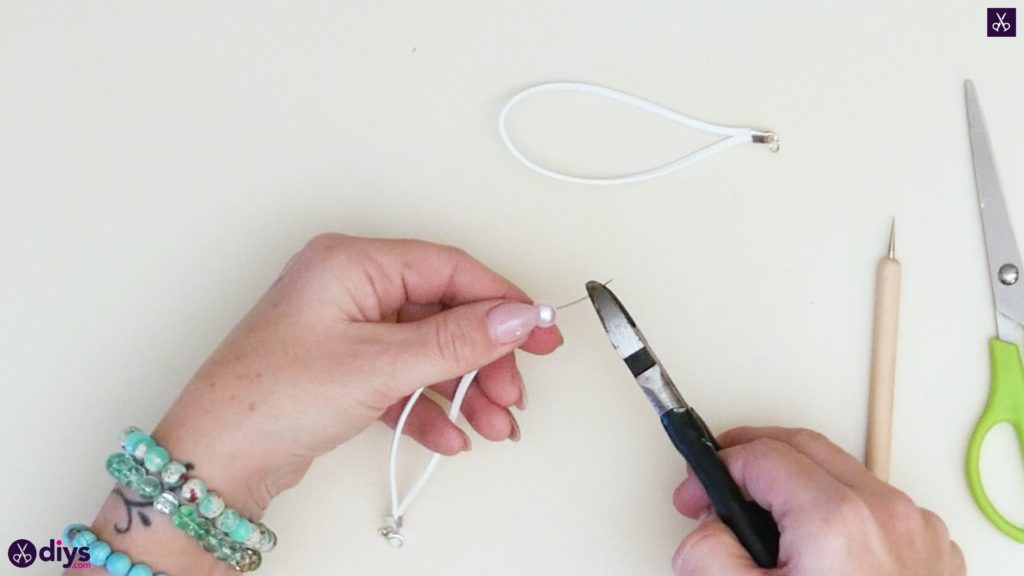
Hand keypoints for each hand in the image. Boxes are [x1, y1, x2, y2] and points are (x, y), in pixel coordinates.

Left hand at [153, 234, 562, 517]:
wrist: (215, 462)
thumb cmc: (268, 399)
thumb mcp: (377, 365)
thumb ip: (455, 340)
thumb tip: (514, 317)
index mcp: (351, 263)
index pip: (448, 268)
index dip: (500, 300)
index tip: (537, 330)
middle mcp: (349, 288)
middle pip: (443, 312)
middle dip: (484, 357)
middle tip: (515, 389)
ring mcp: (346, 329)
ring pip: (427, 350)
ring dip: (464, 389)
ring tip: (493, 422)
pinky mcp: (344, 367)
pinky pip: (404, 378)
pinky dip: (430, 406)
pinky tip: (450, 434)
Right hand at [672, 427, 963, 575]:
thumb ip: (709, 555)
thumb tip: (703, 535)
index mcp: (836, 519)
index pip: (758, 455)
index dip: (713, 468)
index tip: (693, 493)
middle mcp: (884, 512)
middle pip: (801, 446)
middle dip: (750, 456)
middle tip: (716, 484)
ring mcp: (915, 529)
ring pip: (841, 473)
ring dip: (794, 483)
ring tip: (764, 526)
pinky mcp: (930, 550)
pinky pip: (875, 506)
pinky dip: (838, 509)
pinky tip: (813, 547)